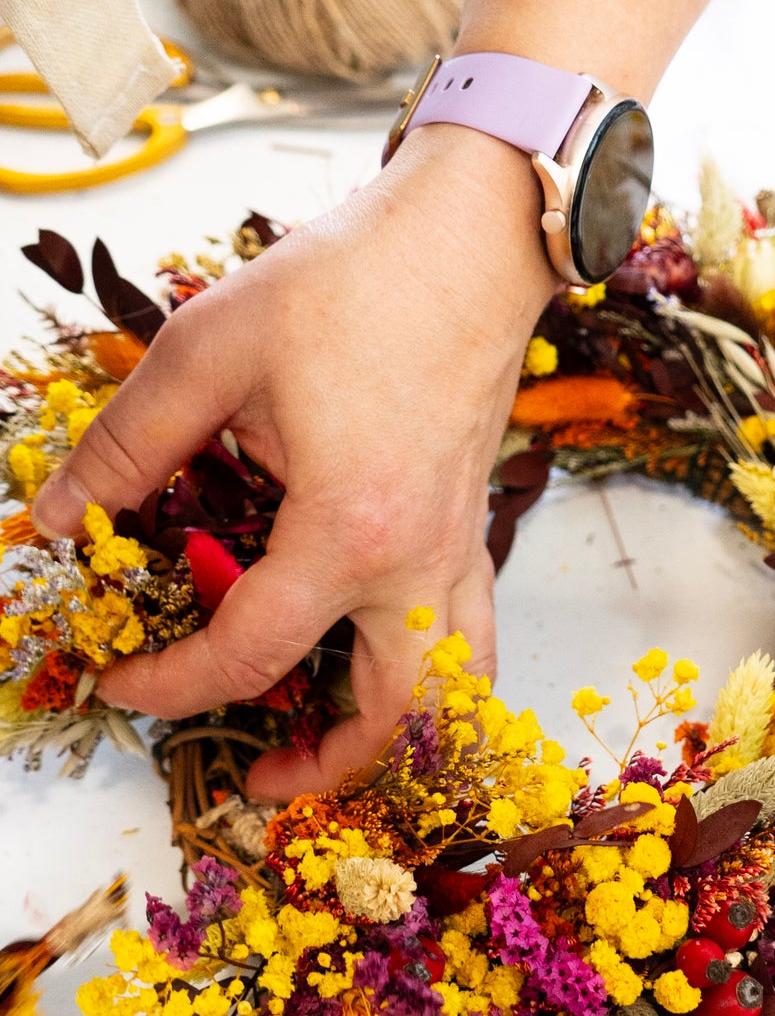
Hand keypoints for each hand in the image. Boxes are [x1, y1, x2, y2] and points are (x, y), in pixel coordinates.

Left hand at [30, 124, 556, 798]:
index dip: (173, 685)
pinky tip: (375, 656)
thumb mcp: (211, 351)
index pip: (252, 654)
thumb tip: (61, 514)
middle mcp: (418, 565)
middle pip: (391, 720)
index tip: (122, 681)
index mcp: (349, 530)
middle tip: (258, 772)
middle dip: (324, 768)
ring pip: (453, 695)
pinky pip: (468, 640)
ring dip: (393, 739)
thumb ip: (129, 443)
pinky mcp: (472, 533)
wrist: (468, 243)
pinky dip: (429, 680)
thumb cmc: (352, 283)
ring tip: (328, 743)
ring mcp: (459, 554)